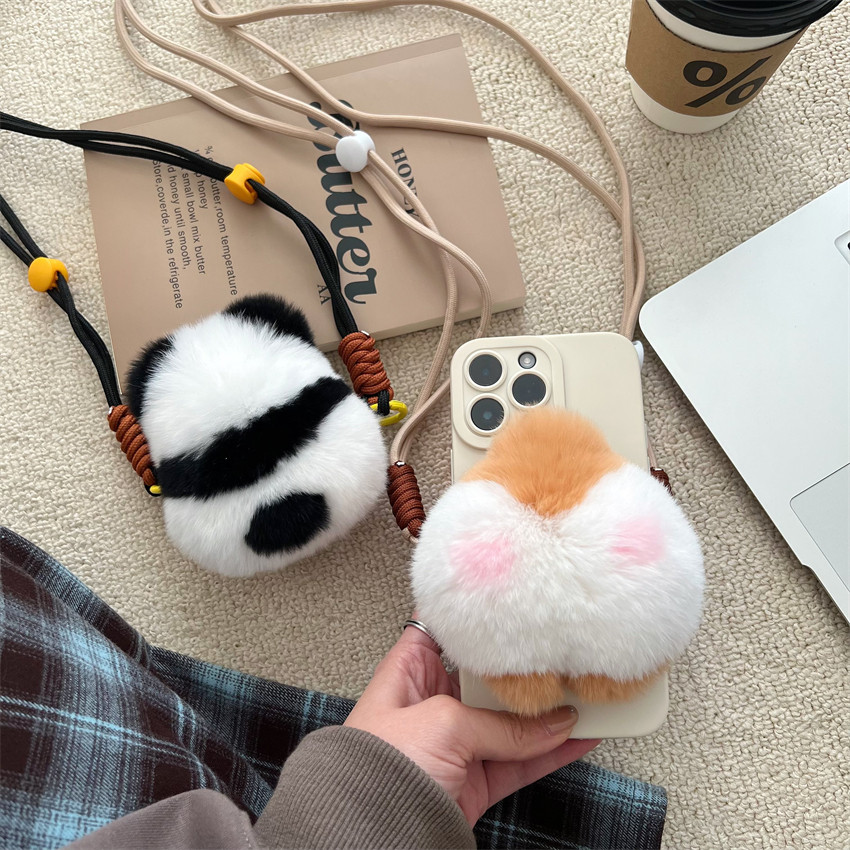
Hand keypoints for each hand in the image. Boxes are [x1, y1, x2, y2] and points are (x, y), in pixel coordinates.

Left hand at [344, 623, 599, 824]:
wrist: (372, 838)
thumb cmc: (376, 771)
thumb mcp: (441, 725)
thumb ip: (499, 724)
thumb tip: (551, 723)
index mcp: (408, 674)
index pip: (441, 631)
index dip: (471, 618)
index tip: (507, 606)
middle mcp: (432, 705)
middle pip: (486, 680)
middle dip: (522, 670)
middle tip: (560, 653)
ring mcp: (454, 746)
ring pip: (511, 723)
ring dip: (548, 713)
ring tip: (584, 694)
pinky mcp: (473, 783)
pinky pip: (520, 762)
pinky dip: (551, 753)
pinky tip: (578, 738)